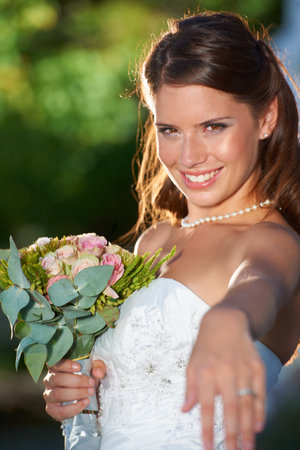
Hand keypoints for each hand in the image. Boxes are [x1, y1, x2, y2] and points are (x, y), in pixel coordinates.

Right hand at [43, 358, 105, 420]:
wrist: (87, 397)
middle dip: (76, 381)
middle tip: (91, 383)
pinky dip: (73, 408)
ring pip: (58, 394)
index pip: (54, 363)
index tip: (79, 367)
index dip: (65, 365)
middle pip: (57, 379)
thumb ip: (98, 367)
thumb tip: (97, 372)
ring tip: (90, 392)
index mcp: (57, 368)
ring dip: (76, 393)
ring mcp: (49, 395)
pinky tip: (84, 403)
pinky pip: (59, 411)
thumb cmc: (87, 379)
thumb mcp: (94, 369)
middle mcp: (50, 380)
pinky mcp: (52, 409)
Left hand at [182, 308, 265, 449]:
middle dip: (231, 434)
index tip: (208, 448)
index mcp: (205, 372)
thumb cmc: (206, 346)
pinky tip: (258, 426)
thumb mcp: (192, 363)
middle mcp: (225, 372)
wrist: (226, 322)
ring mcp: (243, 370)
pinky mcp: (257, 368)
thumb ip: (190, 388)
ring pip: (247, 404)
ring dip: (248, 429)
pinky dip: (260, 411)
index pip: (205, 406)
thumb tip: (185, 410)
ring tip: (247, 448)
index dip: (207, 428)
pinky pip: (260, 393)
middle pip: (229, 409)